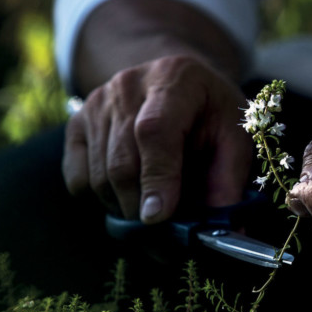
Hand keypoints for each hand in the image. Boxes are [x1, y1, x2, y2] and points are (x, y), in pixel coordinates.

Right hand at [62, 55, 252, 221]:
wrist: (179, 85)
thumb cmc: (211, 115)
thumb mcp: (235, 138)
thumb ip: (229, 181)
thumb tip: (229, 232)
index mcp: (176, 79)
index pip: (154, 131)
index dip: (156, 177)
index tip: (159, 216)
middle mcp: (128, 85)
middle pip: (122, 161)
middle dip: (141, 206)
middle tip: (163, 231)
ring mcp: (97, 103)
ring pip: (98, 175)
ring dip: (124, 207)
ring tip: (153, 210)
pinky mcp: (76, 122)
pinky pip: (78, 177)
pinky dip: (102, 198)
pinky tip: (130, 193)